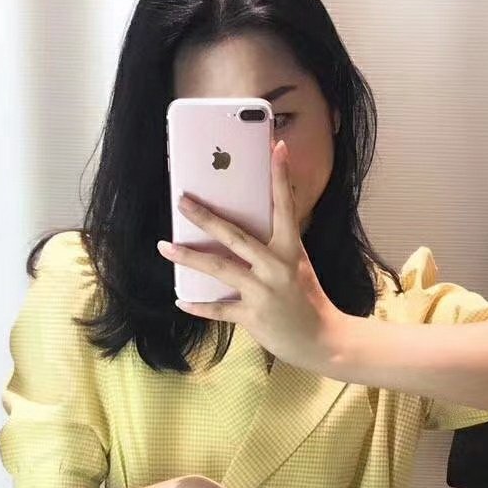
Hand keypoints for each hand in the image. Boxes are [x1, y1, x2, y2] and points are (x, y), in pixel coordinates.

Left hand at [159, 140, 346, 371]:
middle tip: (181, 201)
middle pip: (236, 236)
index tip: (276, 147)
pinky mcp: (253, 317)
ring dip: (190, 257)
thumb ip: (276, 245)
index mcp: (291, 250)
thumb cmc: (308, 298)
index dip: (280, 176)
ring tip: (165, 247)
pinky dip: (199, 306)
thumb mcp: (298, 265)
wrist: (322, 341)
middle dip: (206, 217)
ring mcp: (264, 293)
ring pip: (220, 269)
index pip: (285, 207)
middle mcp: (277, 268)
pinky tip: (180, 300)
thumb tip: (245, 224)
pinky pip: (219, 310)